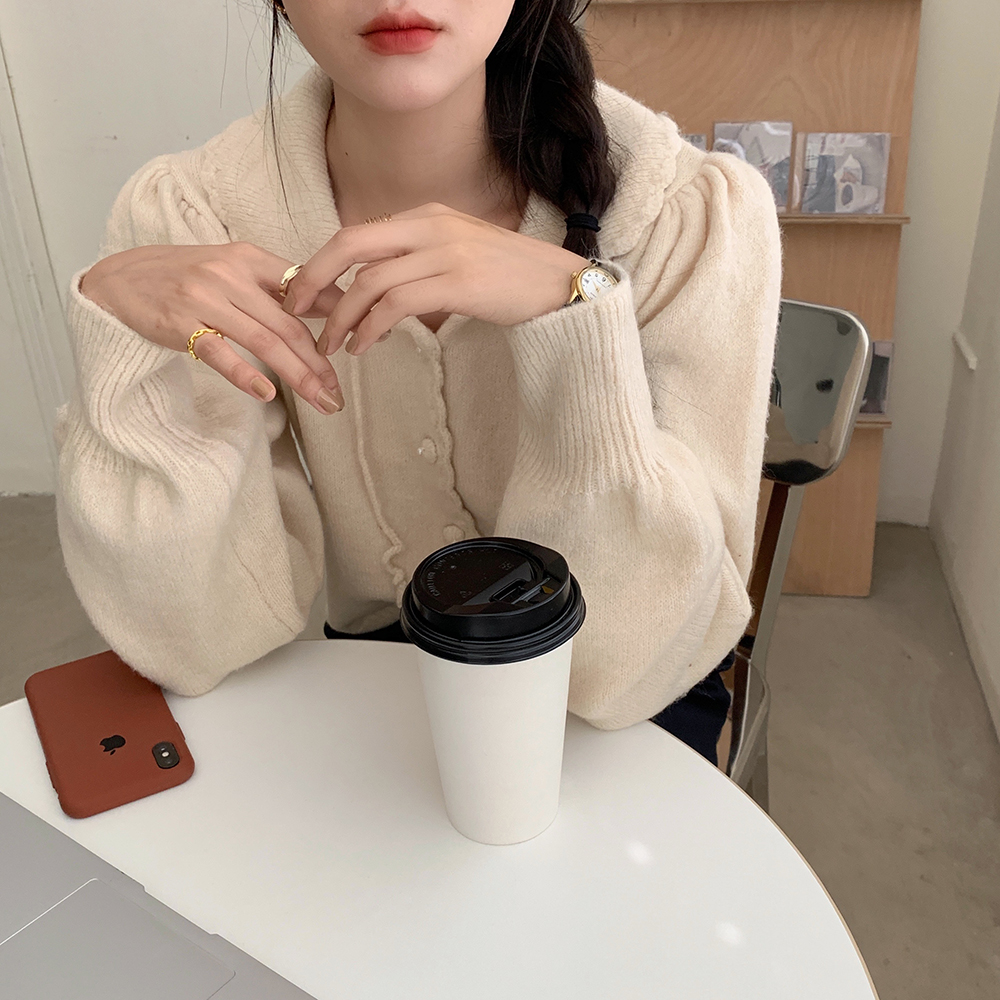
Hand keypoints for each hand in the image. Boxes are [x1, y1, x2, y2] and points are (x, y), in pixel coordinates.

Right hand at [79, 243, 345, 413]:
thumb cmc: (182, 278)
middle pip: (288, 325)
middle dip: (320, 363)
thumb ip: (271, 288)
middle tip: (338, 393)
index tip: (362, 340)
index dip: (337, 316)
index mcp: (249, 258)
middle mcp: (230, 276)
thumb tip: (324, 309)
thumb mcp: (229, 270)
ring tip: (320, 401)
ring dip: (297, 376)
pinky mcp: (180, 323)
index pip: (304, 289)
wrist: (118, 281)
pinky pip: (220, 352)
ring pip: (264, 341)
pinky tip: (267, 394)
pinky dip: (245, 374)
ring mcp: (204, 299)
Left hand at [281, 203, 589, 355]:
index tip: (305, 293)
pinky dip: (372, 328)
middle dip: (314, 280)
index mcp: (426, 215)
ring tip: (334, 347)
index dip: (321, 263)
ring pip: (370, 281)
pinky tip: (366, 347)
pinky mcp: (458, 282)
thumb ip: (420, 261)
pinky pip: (397, 304)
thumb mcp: (460, 253)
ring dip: (343, 318)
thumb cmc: (511, 277)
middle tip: (296, 313)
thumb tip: (380, 290)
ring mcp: (444, 252)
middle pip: (350, 245)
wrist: (561, 284)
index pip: (357, 234)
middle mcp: (430, 226)